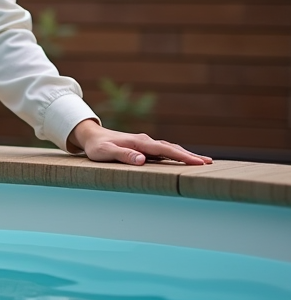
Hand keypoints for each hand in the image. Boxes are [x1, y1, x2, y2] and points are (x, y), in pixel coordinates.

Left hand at [67, 119, 211, 165]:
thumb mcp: (105, 153)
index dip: (182, 156)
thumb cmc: (97, 147)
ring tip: (202, 162)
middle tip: (208, 163)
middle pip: (171, 148)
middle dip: (190, 155)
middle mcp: (145, 141)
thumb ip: (123, 155)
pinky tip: (183, 159)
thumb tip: (142, 160)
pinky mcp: (143, 146)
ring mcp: (145, 143)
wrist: (91, 136)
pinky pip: (163, 150)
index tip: (198, 162)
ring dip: (185, 154)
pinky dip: (175, 154)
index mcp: (139, 142)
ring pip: (169, 148)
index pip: (165, 150)